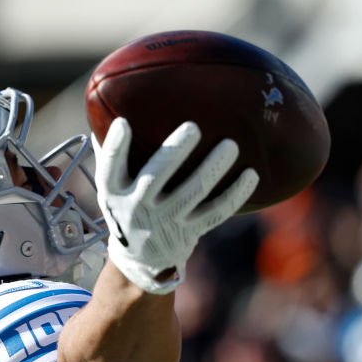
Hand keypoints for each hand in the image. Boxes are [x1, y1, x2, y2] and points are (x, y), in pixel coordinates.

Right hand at [93, 118, 258, 293]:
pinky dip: (234, 195)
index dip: (116, 147)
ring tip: (230, 145)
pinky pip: (216, 212)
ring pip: (191, 194)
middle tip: (193, 127)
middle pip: (154, 179)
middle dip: (174, 153)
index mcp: (114, 192)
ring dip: (211, 169)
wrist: (140, 257)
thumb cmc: (126, 204)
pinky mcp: (188, 232)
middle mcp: (136, 208)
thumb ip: (112, 153)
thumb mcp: (112, 186)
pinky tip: (251, 175)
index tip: (124, 123)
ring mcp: (164, 222)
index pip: (110, 168)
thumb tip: (110, 103)